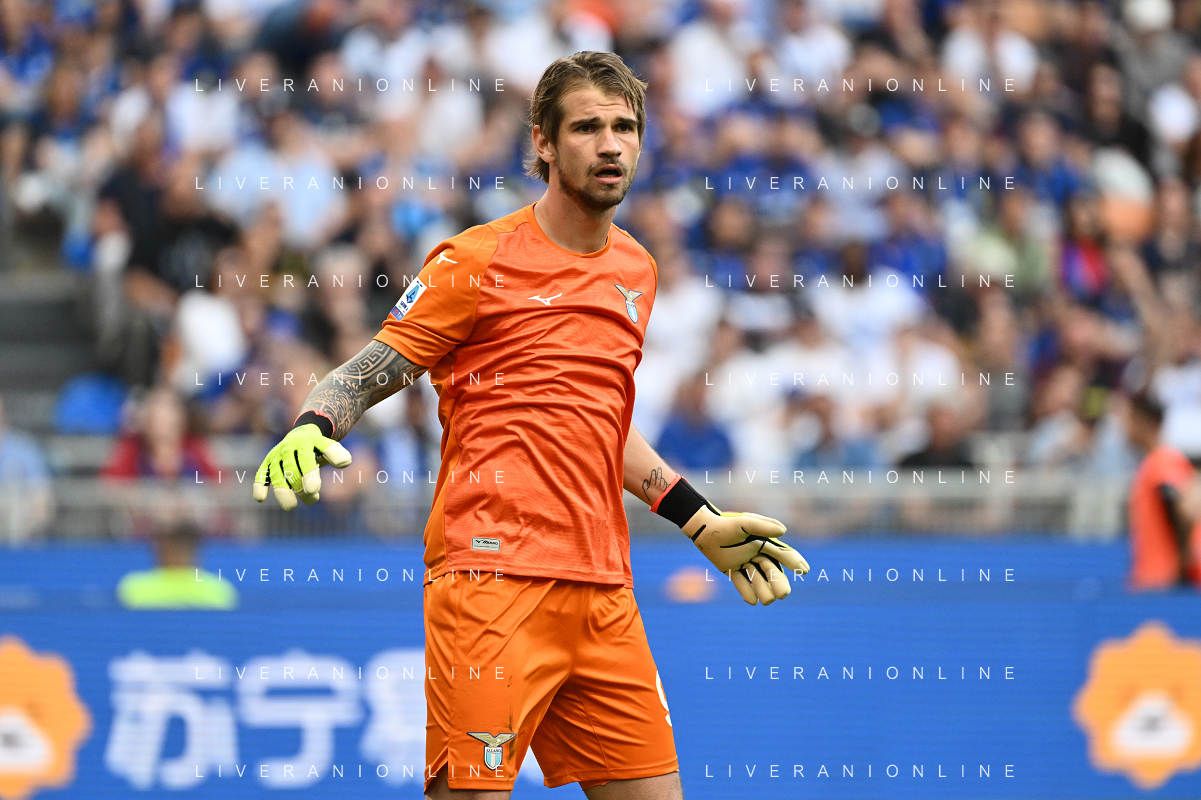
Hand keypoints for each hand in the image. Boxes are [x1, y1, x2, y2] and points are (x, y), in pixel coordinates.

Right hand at [252, 424, 352, 510]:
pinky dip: (259, 486)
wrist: (301, 435)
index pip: (306, 460)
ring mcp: (275, 457)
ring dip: (283, 492)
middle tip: (313, 498)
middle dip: (301, 487)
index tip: (314, 490)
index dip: (309, 475)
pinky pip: (261, 475)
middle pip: (292, 471)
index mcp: (304, 443)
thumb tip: (346, 462)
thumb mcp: (327, 447)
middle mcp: (288, 449)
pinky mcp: (266, 464)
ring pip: (276, 476)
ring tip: (291, 507)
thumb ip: (335, 453)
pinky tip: (260, 498)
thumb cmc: (317, 448)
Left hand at [683, 506, 809, 604]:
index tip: (804, 570)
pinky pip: (743, 587)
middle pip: (774, 574)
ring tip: (758, 586)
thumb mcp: (745, 523)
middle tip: (782, 594)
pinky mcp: (733, 571)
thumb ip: (763, 526)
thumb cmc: (726, 525)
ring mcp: (746, 565)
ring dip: (761, 588)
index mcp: (764, 544)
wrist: (705, 532)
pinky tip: (751, 600)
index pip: (782, 555)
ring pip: (759, 583)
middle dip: (779, 583)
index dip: (794, 561)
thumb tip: (784, 532)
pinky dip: (747, 594)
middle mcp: (757, 556)